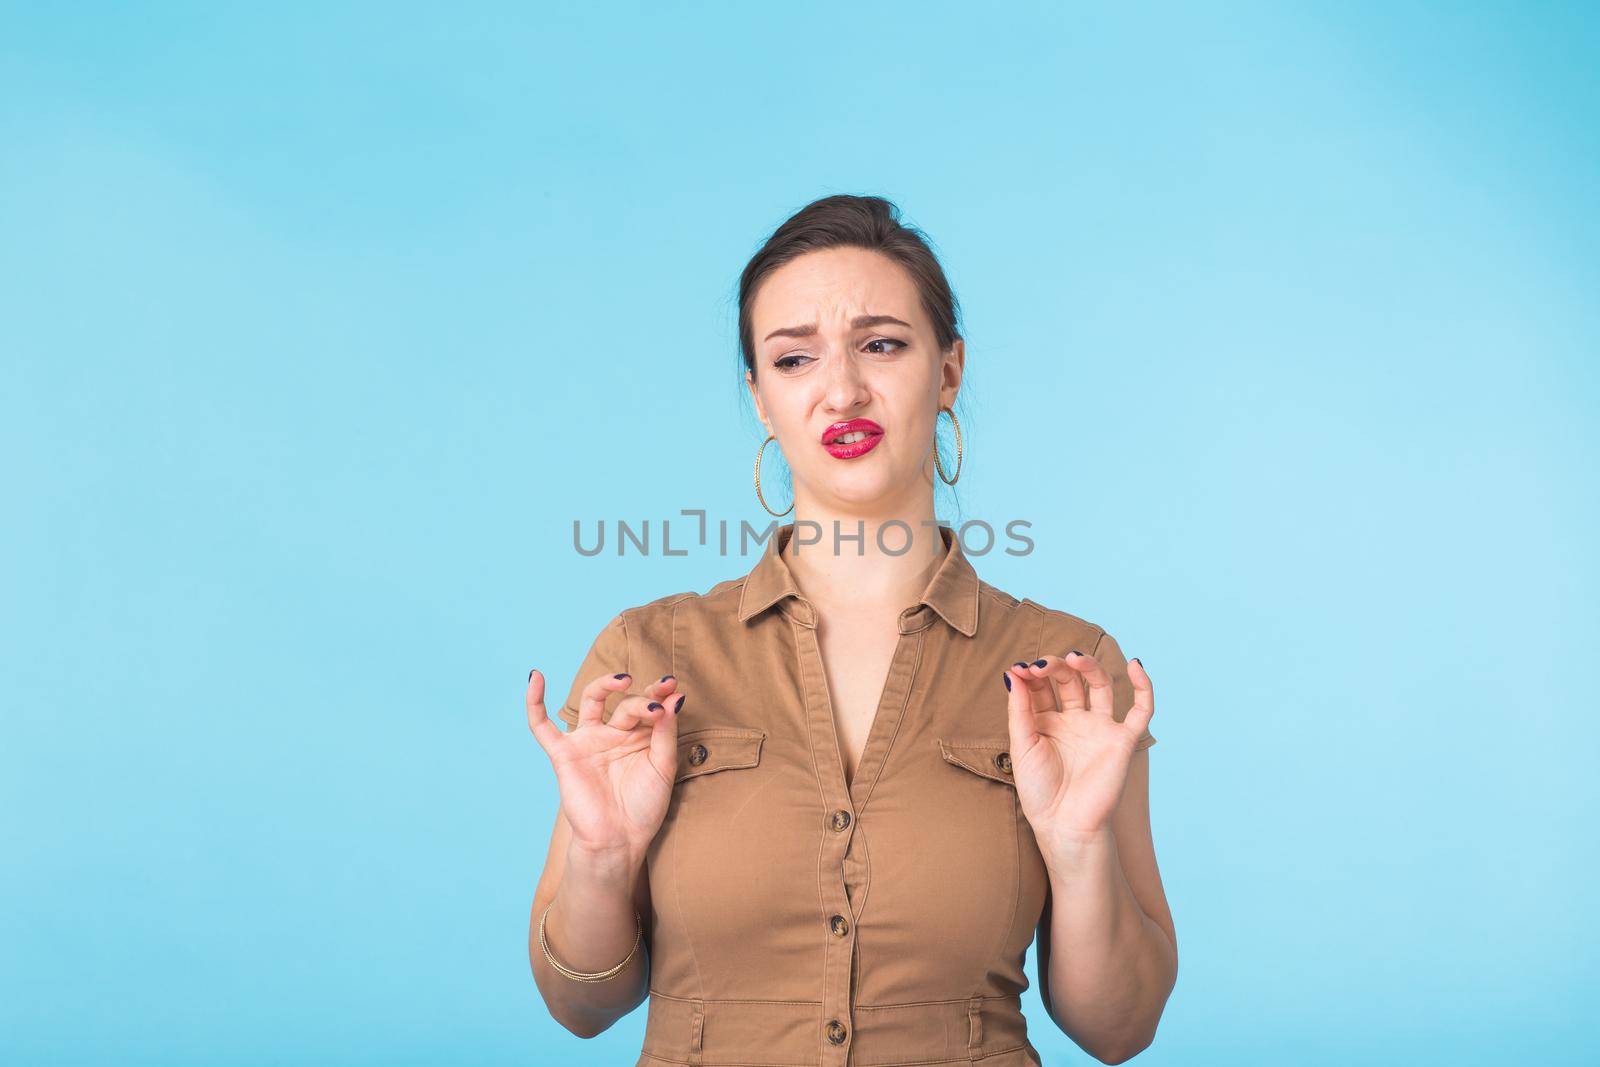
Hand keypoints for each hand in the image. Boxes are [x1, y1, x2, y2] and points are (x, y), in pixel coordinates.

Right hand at [525, 668, 682, 868]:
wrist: (620, 840)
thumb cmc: (644, 807)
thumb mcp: (663, 767)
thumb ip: (666, 732)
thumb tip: (675, 697)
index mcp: (639, 736)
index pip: (648, 705)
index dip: (660, 694)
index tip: (673, 687)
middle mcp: (614, 733)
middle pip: (626, 703)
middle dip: (643, 700)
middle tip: (657, 702)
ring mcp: (588, 741)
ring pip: (592, 700)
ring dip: (605, 685)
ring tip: (623, 679)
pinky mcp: (564, 754)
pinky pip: (542, 726)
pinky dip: (534, 702)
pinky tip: (535, 677)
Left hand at [1001, 650, 1154, 854]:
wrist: (1065, 825)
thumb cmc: (1040, 791)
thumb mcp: (1022, 745)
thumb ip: (1019, 709)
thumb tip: (1013, 673)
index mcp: (1047, 722)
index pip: (1041, 686)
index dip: (1031, 673)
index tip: (1019, 668)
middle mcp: (1074, 721)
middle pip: (1069, 681)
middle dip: (1056, 667)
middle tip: (1042, 665)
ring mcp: (1099, 729)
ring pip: (1100, 686)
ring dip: (1089, 666)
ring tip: (1074, 658)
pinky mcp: (1122, 741)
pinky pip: (1141, 710)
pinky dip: (1143, 686)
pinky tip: (1135, 664)